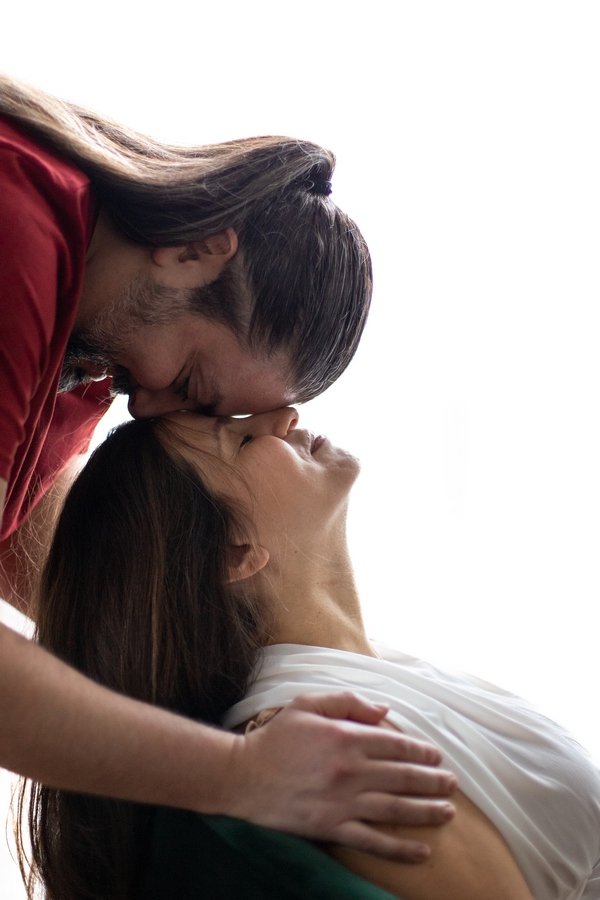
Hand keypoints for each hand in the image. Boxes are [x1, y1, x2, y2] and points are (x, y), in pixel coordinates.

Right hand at [221, 691, 456, 860]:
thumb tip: (386, 711)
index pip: (397, 744)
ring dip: (427, 811)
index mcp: (346, 737)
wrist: (242, 776)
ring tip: (448, 812)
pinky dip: (401, 848)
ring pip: (396, 809)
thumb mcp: (308, 703)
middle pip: (404, 776)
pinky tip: (422, 850)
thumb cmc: (275, 737)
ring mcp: (343, 803)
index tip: (437, 756)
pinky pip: (373, 841)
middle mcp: (351, 771)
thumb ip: (348, 701)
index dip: (422, 750)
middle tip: (452, 783)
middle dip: (433, 780)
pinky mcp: (331, 828)